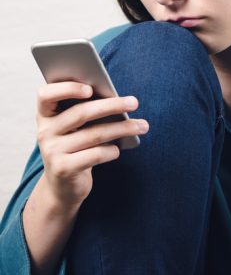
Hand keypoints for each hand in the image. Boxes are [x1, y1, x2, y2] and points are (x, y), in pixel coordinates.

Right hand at [36, 82, 148, 207]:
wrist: (62, 186)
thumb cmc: (75, 146)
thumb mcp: (74, 128)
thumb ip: (85, 110)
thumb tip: (117, 99)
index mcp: (46, 115)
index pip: (46, 95)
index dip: (67, 89)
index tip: (90, 88)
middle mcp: (45, 131)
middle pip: (81, 113)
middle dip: (112, 105)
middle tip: (134, 102)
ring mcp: (52, 151)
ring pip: (94, 134)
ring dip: (122, 128)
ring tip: (142, 125)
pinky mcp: (64, 169)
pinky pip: (95, 155)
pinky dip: (111, 150)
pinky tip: (118, 149)